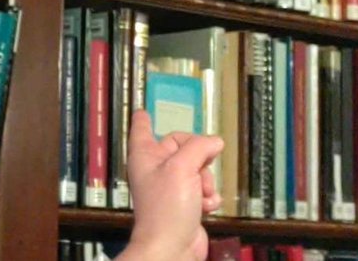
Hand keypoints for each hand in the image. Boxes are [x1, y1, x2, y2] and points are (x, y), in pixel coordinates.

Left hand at [115, 110, 223, 260]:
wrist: (172, 247)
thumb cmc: (166, 208)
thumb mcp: (182, 167)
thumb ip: (199, 148)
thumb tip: (214, 141)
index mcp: (145, 155)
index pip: (142, 129)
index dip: (144, 119)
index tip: (143, 110)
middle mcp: (156, 169)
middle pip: (183, 147)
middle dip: (199, 157)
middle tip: (201, 166)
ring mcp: (171, 187)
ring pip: (198, 169)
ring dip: (206, 181)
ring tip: (201, 195)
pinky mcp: (185, 204)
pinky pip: (204, 191)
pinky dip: (208, 198)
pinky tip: (205, 207)